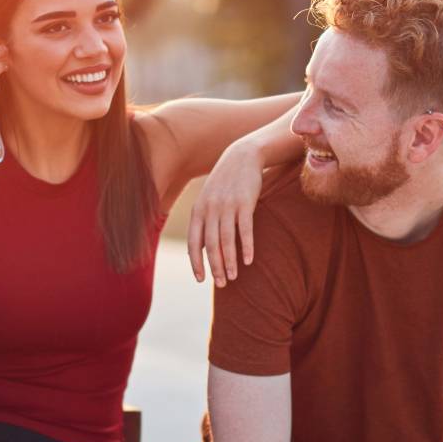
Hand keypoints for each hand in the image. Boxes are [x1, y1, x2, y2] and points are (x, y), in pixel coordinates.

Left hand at [188, 137, 261, 284]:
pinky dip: (246, 247)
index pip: (194, 243)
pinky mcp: (244, 203)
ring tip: (234, 277)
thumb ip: (204, 223)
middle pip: (211, 245)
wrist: (242, 157)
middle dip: (215, 267)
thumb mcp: (208, 200)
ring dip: (229, 262)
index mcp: (198, 211)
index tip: (201, 279)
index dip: (196, 263)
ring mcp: (227, 206)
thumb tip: (200, 250)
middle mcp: (210, 209)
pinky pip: (245, 230)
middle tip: (222, 284)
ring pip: (226, 240)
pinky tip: (249, 260)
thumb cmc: (225, 183)